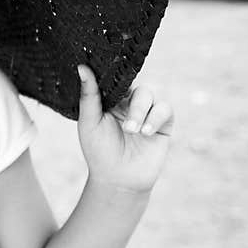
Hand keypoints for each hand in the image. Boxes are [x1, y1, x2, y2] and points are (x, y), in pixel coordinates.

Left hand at [75, 64, 173, 193]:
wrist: (118, 180)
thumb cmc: (99, 151)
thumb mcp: (89, 122)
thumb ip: (89, 95)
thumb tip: (82, 67)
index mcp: (110, 99)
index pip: (115, 79)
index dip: (114, 73)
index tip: (111, 68)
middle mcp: (129, 102)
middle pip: (134, 85)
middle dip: (132, 103)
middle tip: (126, 126)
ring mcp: (146, 112)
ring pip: (149, 94)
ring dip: (141, 111)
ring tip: (133, 131)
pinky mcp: (162, 124)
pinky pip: (165, 109)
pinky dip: (156, 118)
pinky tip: (146, 133)